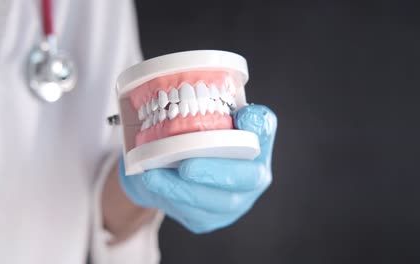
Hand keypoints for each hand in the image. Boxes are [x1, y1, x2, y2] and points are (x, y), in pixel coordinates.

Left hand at [119, 104, 276, 233]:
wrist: (167, 173)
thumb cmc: (190, 140)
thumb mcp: (195, 119)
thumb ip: (198, 105)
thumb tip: (181, 93)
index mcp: (255, 141)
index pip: (265, 128)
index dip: (258, 124)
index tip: (244, 115)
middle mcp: (253, 174)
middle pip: (248, 177)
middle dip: (217, 172)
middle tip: (187, 166)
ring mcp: (235, 201)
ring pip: (218, 202)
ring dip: (184, 190)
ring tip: (154, 175)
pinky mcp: (211, 218)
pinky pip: (196, 214)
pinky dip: (173, 199)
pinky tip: (154, 186)